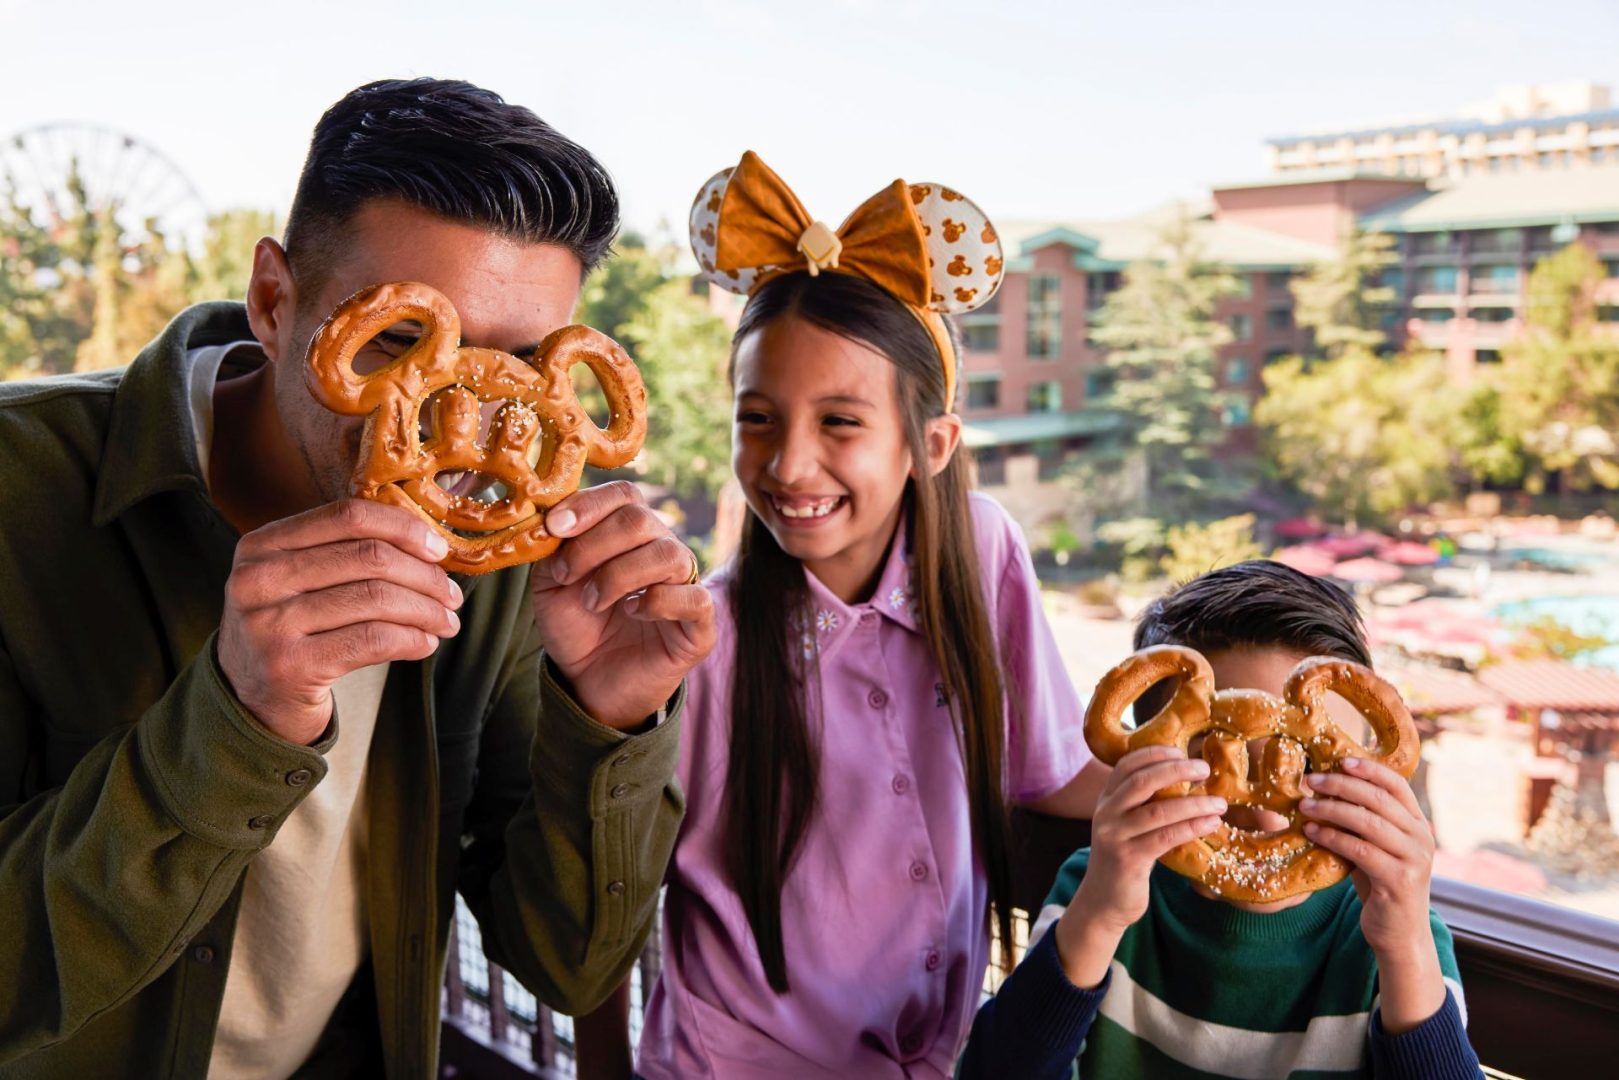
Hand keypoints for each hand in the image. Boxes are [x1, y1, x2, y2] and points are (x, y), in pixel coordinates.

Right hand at [218, 500, 462, 745]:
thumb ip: (345, 551)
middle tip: (451, 595)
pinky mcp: (291, 666)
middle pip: (370, 557)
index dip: (403, 528)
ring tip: (446, 622)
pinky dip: (411, 640)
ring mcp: (271, 623)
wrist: (253, 699)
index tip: (438, 549)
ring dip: (426, 611)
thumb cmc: (291, 630)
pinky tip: (425, 643)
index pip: (348, 516)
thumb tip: (429, 544)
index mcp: (263, 543)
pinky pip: (373, 640)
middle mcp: (259, 578)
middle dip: (425, 576)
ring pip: (376, 599)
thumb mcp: (296, 579)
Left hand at [531, 482, 715, 728]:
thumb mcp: (550, 583)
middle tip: (566, 575)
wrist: (588, 683)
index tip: (555, 527)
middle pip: (641, 519)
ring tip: (592, 602)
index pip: (624, 495)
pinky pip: (694, 598)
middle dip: (593, 545)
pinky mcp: (699, 625)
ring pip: (668, 554)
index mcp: (630, 535)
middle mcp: (661, 551)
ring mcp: (684, 585)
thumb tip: (551, 520)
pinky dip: (658, 602)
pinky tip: (632, 612)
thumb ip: (552, 547)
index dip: (589, 505)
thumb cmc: (576, 628)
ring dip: (618, 576)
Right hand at [1054, 746, 1222, 986]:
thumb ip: (1144, 804)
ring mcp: (1114, 836)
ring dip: (1193, 804)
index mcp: (1106, 799)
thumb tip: (1185, 779)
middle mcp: (1106, 813)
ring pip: (1157, 811)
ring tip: (1220, 803)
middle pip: (1141, 781)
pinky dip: (1191, 827)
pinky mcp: (1127, 859)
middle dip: (1176, 770)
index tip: (1180, 751)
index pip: (1126, 765)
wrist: (1103, 901)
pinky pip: (1165, 838)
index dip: (1153, 754)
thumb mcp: (1126, 825)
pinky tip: (1211, 824)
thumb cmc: (1125, 859)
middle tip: (1204, 769)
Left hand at [1300, 757, 1445, 1030]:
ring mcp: (1414, 858)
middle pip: (1379, 799)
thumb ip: (1362, 820)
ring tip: (1303, 805)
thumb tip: (1323, 788)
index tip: (1339, 759)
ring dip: (1331, 810)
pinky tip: (1311, 832)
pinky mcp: (1400, 880)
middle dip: (1340, 785)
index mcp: (1418, 823)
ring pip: (1368, 822)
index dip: (1369, 768)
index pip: (1397, 784)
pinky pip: (1361, 849)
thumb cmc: (1380, 883)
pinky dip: (1332, 837)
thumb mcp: (1375, 846)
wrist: (1400, 933)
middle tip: (1309, 781)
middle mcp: (1422, 837)